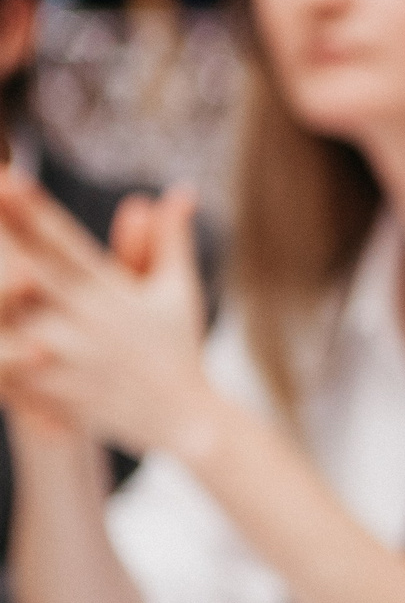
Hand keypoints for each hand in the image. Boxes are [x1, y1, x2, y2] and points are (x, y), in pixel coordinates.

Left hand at [0, 176, 213, 452]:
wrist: (186, 422)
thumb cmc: (177, 351)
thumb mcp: (177, 292)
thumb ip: (169, 240)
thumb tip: (180, 191)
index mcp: (112, 292)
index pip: (66, 242)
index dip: (35, 210)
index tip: (8, 180)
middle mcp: (86, 320)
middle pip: (29, 270)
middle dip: (3, 241)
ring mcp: (67, 358)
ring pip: (11, 320)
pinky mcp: (53, 392)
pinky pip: (12, 372)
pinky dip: (0, 358)